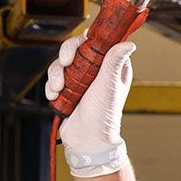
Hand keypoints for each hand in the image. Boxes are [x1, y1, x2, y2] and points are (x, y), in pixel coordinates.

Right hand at [46, 33, 136, 177]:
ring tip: (58, 89)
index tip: (81, 43)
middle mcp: (96, 70)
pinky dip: (51, 86)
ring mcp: (80, 79)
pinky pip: (54, 78)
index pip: (98, 42)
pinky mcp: (67, 89)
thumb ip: (114, 61)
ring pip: (61, 63)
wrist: (86, 140)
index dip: (87, 39)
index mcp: (112, 66)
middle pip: (76, 49)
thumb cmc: (103, 115)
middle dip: (66, 54)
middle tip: (65, 63)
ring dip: (56, 74)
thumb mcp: (109, 85)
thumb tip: (129, 43)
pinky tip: (54, 96)